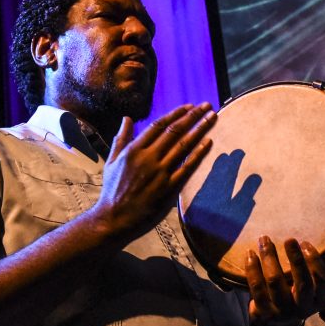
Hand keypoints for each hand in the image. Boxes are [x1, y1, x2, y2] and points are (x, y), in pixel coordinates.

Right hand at [90, 103, 214, 239]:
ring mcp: (159, 173)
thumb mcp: (112, 162)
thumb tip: (126, 118)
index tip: (190, 107)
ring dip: (200, 130)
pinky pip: (187, 168)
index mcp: (133, 150)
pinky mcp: (169, 189)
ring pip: (183, 146)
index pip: (159, 126)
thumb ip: (121, 139)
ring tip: (212, 118)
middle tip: (207, 106)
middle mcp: (147, 158)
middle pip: (174, 132)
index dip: (176, 114)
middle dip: (193, 117)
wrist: (114, 219)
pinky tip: (209, 142)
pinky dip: (199, 154)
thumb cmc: (112, 191)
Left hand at [246, 237, 324, 325]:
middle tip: (289, 239)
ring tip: (265, 240)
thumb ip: (311, 272)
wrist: (278, 325)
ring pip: (275, 281)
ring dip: (269, 257)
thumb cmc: (296, 296)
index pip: (323, 280)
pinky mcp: (264, 313)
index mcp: (319, 301)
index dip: (315, 260)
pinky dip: (252, 268)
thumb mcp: (310, 289)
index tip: (305, 243)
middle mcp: (303, 309)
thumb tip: (303, 243)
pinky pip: (257, 287)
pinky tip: (250, 254)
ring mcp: (283, 312)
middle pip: (301, 283)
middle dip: (296, 258)